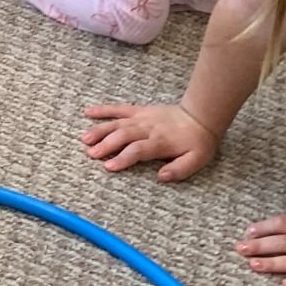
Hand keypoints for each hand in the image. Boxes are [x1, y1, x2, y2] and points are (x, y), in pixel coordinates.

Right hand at [80, 102, 218, 180]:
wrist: (200, 117)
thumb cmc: (197, 142)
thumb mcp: (197, 160)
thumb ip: (180, 170)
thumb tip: (161, 177)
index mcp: (160, 142)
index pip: (138, 150)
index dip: (123, 158)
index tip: (109, 166)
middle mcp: (147, 129)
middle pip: (123, 136)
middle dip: (106, 144)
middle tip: (91, 154)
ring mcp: (141, 118)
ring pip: (117, 123)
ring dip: (100, 130)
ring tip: (85, 139)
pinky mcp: (138, 111)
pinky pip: (119, 109)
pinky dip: (103, 110)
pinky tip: (88, 112)